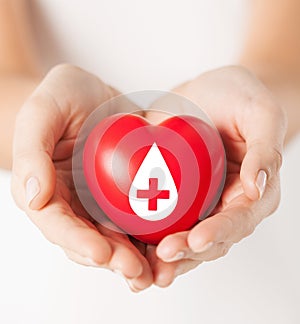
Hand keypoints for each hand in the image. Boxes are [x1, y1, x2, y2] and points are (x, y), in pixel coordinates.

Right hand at [11, 64, 152, 290]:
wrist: (94, 93)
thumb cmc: (63, 97)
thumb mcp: (43, 111)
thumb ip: (31, 151)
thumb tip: (33, 197)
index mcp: (46, 190)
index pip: (57, 224)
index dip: (77, 242)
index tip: (100, 253)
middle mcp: (73, 203)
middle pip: (89, 240)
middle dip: (112, 260)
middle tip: (136, 272)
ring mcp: (100, 201)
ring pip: (114, 238)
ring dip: (133, 258)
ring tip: (154, 272)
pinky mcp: (125, 194)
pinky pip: (138, 219)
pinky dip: (150, 237)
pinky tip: (166, 247)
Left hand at [145, 66, 286, 286]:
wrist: (210, 91)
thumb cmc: (241, 99)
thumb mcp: (261, 115)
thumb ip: (265, 149)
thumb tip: (258, 187)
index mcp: (252, 192)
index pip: (239, 220)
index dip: (219, 233)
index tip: (197, 240)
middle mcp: (225, 203)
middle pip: (209, 239)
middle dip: (187, 253)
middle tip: (163, 256)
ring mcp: (198, 202)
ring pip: (184, 238)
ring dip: (166, 257)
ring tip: (144, 269)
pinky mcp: (174, 195)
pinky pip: (161, 220)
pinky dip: (146, 238)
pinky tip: (129, 247)